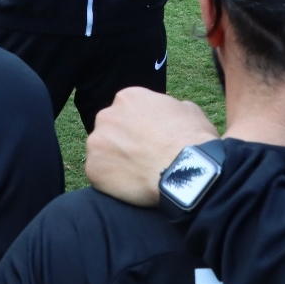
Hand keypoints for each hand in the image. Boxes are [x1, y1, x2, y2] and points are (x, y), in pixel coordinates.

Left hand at [87, 87, 218, 206]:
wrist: (186, 170)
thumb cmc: (191, 139)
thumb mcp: (188, 110)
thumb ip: (169, 108)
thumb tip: (169, 113)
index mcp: (128, 98)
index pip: (126, 111)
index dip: (138, 126)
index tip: (148, 139)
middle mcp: (107, 115)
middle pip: (110, 129)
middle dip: (122, 141)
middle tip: (141, 156)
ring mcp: (96, 142)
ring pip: (102, 152)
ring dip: (115, 161)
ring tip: (136, 173)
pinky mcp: (92, 169)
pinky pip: (98, 175)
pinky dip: (110, 182)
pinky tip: (130, 185)